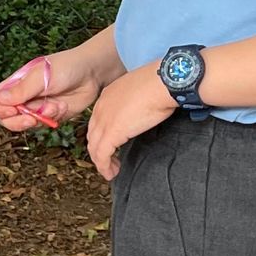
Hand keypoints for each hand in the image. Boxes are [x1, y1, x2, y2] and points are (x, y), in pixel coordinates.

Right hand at [0, 45, 99, 131]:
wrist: (92, 73)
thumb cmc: (65, 67)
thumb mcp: (41, 77)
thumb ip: (21, 90)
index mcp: (16, 84)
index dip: (0, 110)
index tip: (12, 109)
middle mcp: (24, 97)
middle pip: (7, 118)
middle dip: (18, 121)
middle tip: (31, 118)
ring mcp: (37, 108)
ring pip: (26, 124)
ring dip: (40, 119)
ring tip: (55, 106)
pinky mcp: (51, 116)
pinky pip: (45, 125)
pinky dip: (53, 118)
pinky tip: (62, 106)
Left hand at [86, 64, 176, 182]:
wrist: (161, 82)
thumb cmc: (159, 84)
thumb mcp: (141, 92)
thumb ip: (135, 103)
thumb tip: (143, 112)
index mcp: (108, 96)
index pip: (98, 120)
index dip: (102, 135)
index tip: (111, 146)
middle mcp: (101, 108)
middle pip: (93, 135)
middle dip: (99, 150)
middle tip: (109, 162)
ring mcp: (104, 120)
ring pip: (95, 147)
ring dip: (101, 162)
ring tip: (111, 171)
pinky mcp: (111, 133)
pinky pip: (102, 155)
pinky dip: (104, 166)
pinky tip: (111, 173)